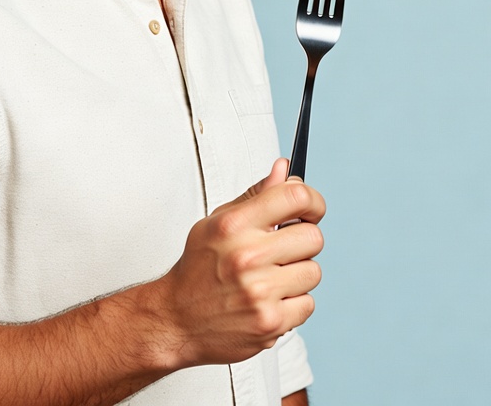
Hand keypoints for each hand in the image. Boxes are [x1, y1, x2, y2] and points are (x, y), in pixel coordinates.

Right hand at [155, 158, 324, 368]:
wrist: (177, 318)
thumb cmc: (199, 267)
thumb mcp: (219, 221)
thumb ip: (256, 196)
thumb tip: (284, 168)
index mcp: (234, 224)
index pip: (295, 197)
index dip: (313, 201)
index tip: (311, 209)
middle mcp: (247, 255)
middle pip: (313, 237)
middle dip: (302, 241)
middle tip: (284, 248)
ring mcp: (260, 291)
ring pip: (313, 272)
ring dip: (297, 274)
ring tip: (270, 277)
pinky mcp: (270, 322)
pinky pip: (308, 304)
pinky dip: (293, 304)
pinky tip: (269, 300)